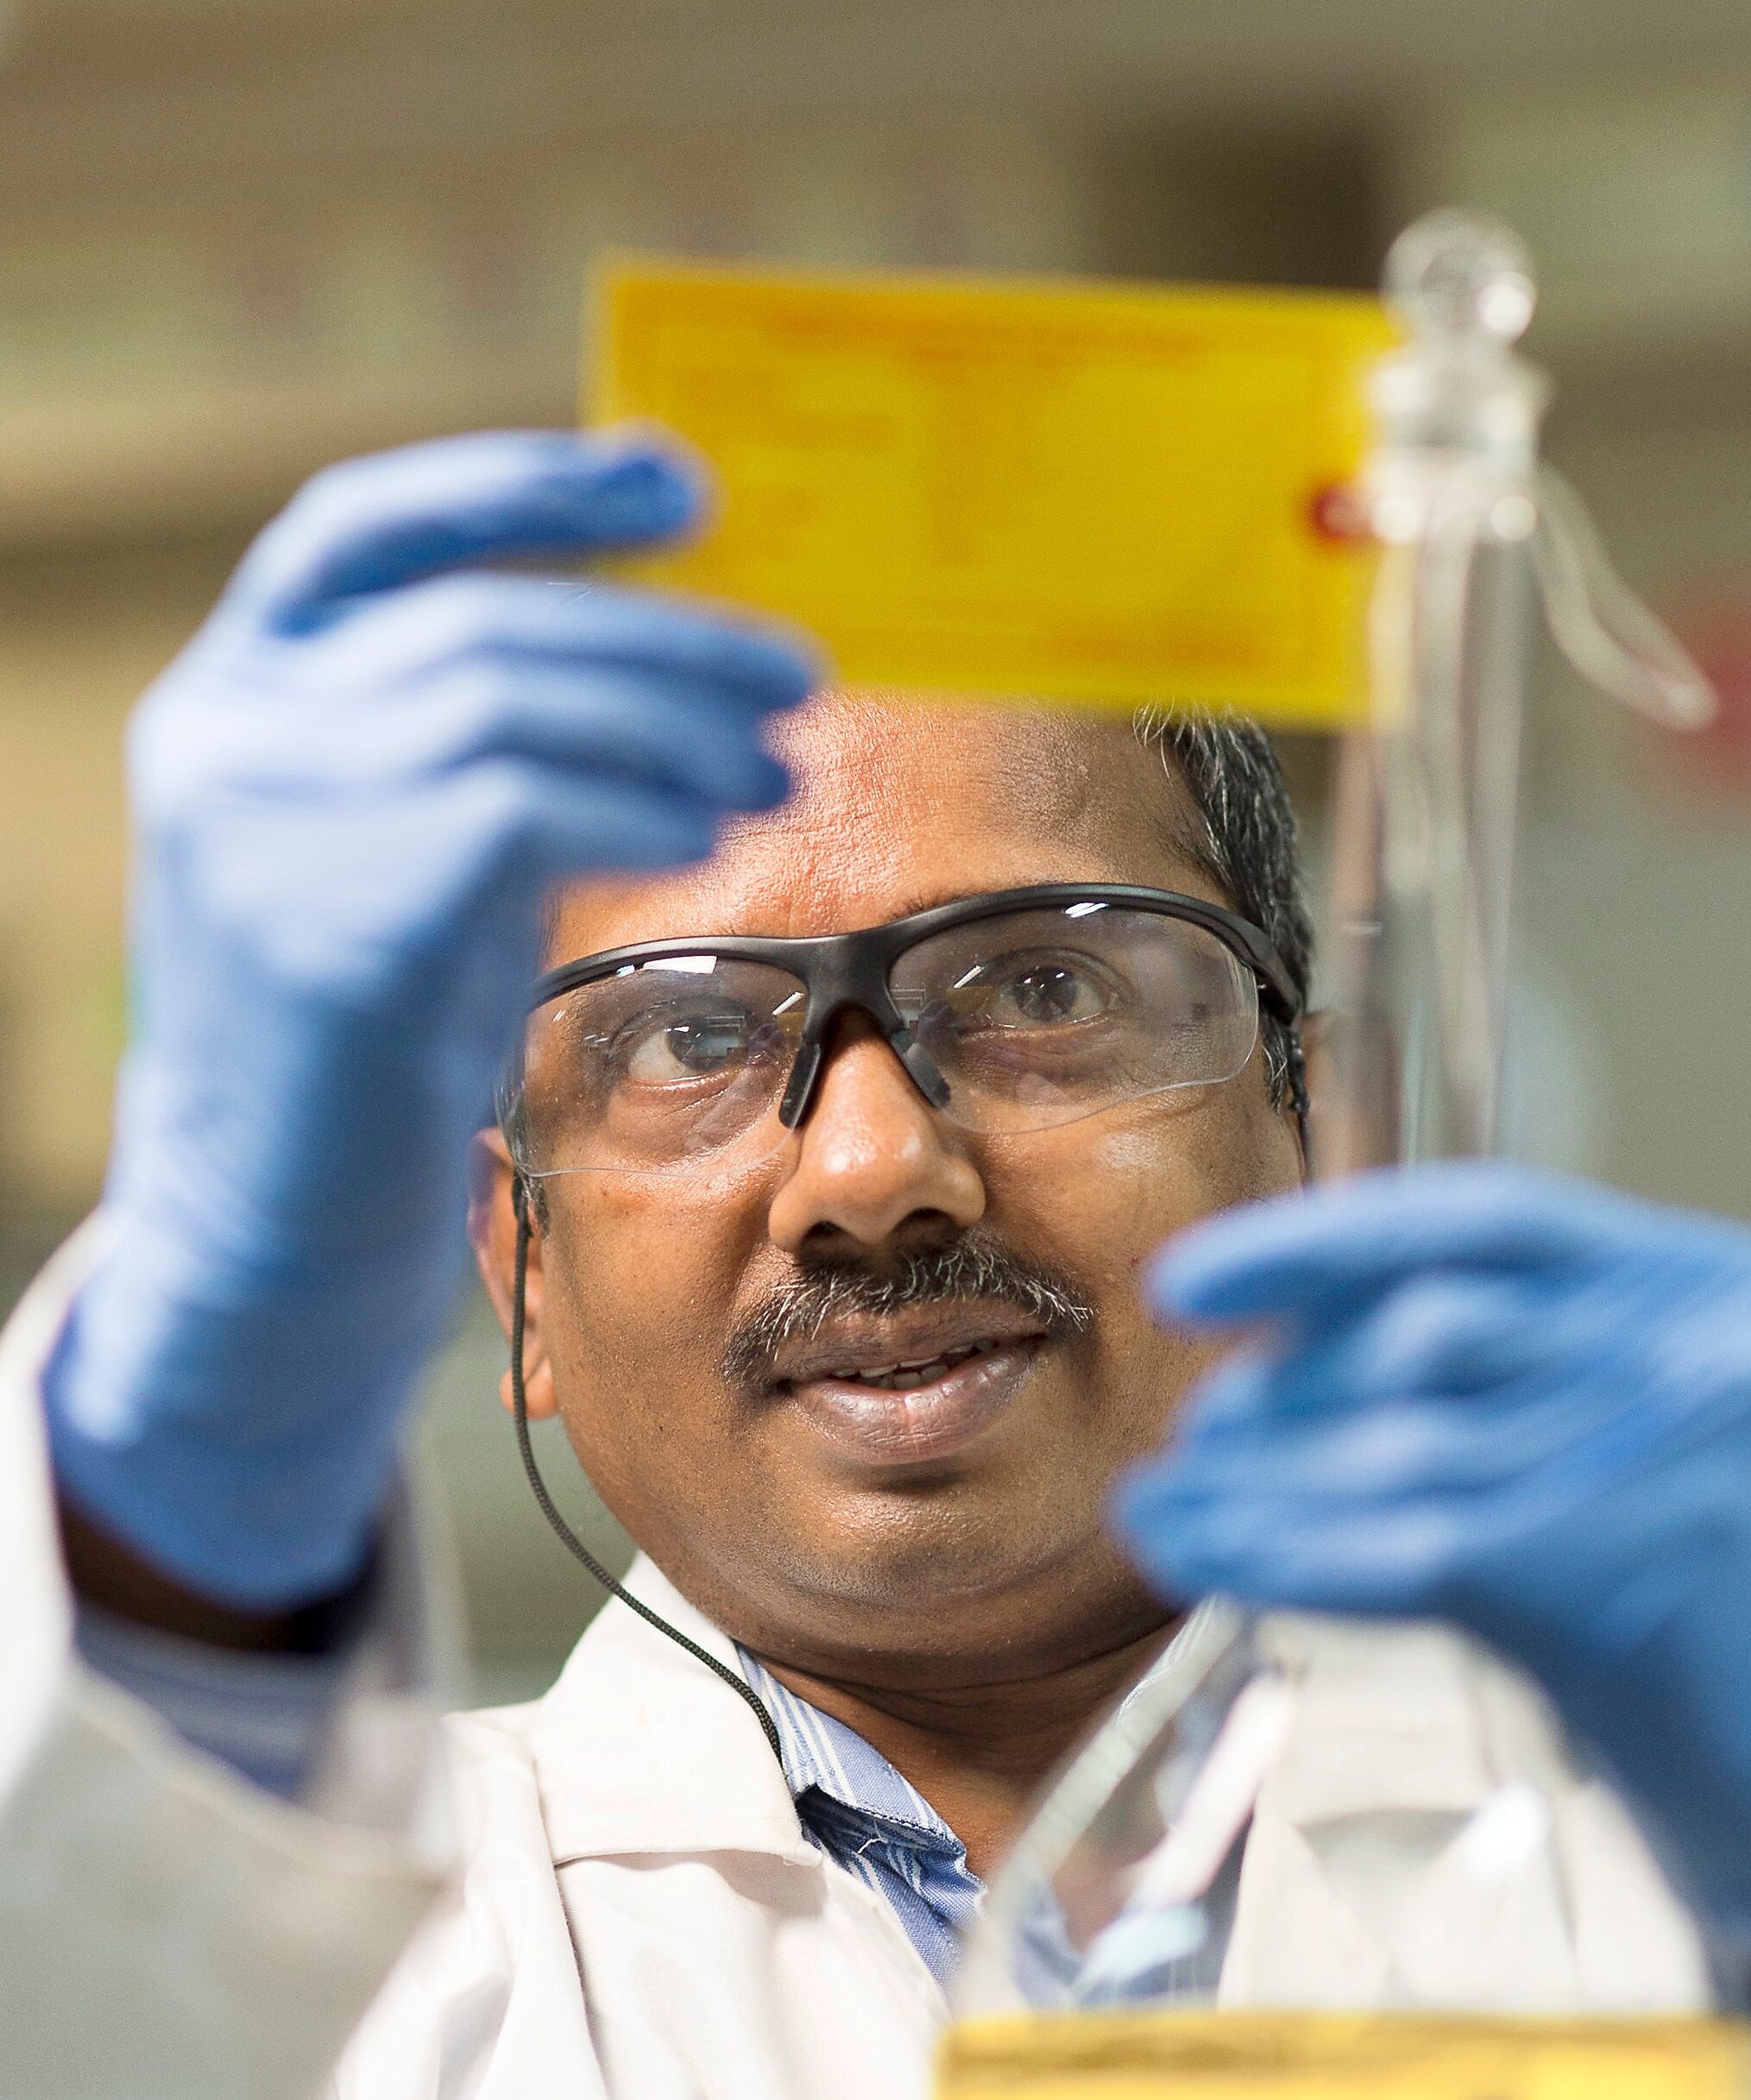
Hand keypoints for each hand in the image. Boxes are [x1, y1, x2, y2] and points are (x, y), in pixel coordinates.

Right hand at [47, 430, 812, 1609]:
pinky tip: (707, 833)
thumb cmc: (372, 1043)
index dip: (528, 484)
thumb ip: (478, 748)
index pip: (369, 529)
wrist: (273, 1231)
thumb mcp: (408, 854)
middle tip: (793, 675)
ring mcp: (252, 826)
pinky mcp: (314, 927)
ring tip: (776, 766)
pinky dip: (629, 808)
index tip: (680, 485)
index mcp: (238, 696)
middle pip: (473, 621)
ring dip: (667, 727)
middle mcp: (224, 736)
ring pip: (499, 703)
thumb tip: (669, 667)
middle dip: (657, 640)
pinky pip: (507, 813)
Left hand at [1114, 1163, 1750, 1982]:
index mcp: (1701, 1286)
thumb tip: (1282, 1380)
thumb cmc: (1741, 1643)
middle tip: (1189, 1444)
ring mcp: (1671, 1450)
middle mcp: (1695, 1342)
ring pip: (1397, 1447)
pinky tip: (1205, 1562)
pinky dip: (1284, 1554)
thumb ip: (1521, 1393)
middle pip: (1423, 1328)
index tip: (1187, 1278)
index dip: (1317, 1242)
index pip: (1482, 1217)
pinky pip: (1406, 1548)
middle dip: (1282, 1389)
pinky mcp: (1630, 1573)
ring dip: (1252, 1483)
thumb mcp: (1652, 1460)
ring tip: (1158, 1512)